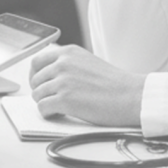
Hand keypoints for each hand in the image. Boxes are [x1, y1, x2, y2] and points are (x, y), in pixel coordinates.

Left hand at [29, 44, 144, 126]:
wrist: (132, 96)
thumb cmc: (114, 84)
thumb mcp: (87, 62)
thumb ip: (68, 65)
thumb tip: (48, 76)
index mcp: (68, 52)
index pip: (37, 62)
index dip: (35, 76)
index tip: (40, 85)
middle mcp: (63, 64)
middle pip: (35, 80)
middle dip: (41, 92)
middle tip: (52, 100)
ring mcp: (63, 81)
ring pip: (37, 95)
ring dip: (46, 103)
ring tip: (60, 108)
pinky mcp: (64, 99)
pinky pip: (42, 108)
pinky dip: (48, 114)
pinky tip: (60, 114)